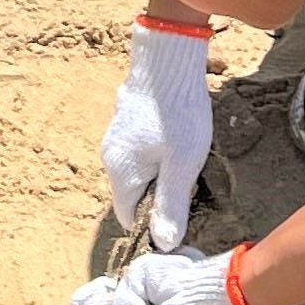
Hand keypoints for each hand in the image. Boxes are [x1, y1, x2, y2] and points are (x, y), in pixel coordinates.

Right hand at [100, 14, 214, 249]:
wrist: (166, 59)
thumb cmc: (177, 115)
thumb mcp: (181, 167)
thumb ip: (170, 207)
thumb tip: (163, 245)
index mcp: (121, 174)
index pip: (131, 218)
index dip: (156, 224)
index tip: (183, 212)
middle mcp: (111, 157)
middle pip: (136, 194)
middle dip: (163, 194)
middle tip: (193, 180)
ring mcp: (116, 136)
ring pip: (140, 169)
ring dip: (163, 171)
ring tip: (189, 154)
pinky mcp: (127, 119)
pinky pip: (141, 148)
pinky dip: (160, 151)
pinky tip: (179, 134)